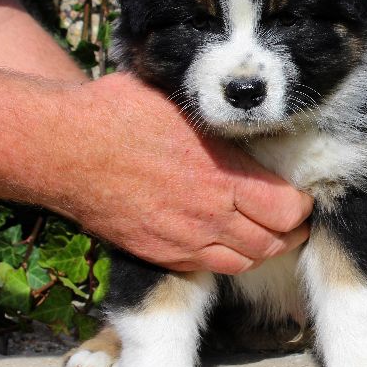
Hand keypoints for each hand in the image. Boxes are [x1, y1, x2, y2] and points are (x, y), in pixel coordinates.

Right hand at [55, 73, 312, 273]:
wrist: (64, 150)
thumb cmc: (120, 113)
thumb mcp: (181, 100)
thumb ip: (219, 115)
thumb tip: (242, 98)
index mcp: (225, 174)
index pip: (290, 209)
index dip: (302, 206)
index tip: (299, 194)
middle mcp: (211, 214)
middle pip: (274, 242)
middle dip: (290, 233)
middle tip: (290, 220)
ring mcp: (184, 240)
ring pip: (244, 262)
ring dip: (261, 251)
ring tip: (263, 234)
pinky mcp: (159, 254)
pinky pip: (206, 268)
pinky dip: (225, 259)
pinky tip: (223, 241)